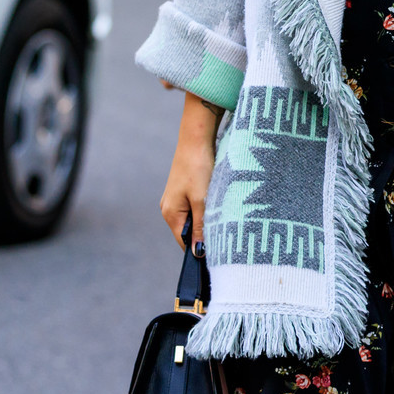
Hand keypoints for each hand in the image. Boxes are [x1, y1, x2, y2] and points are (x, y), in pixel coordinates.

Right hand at [160, 91, 220, 253]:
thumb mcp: (201, 200)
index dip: (199, 250)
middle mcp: (169, 208)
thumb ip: (200, 227)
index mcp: (170, 213)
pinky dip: (204, 210)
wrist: (196, 140)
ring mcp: (174, 199)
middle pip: (188, 233)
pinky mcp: (182, 191)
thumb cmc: (198, 168)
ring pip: (192, 220)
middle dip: (204, 235)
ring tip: (220, 216)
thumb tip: (198, 252)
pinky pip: (193, 209)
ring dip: (205, 221)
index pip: (184, 243)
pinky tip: (215, 204)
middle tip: (224, 235)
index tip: (217, 253)